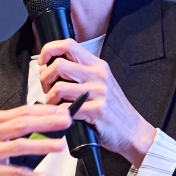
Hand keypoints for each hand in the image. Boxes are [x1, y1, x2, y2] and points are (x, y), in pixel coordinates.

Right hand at [0, 104, 72, 175]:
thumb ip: (13, 129)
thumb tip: (44, 126)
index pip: (22, 112)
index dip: (44, 111)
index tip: (62, 111)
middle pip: (22, 124)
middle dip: (47, 122)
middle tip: (65, 121)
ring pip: (19, 146)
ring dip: (42, 145)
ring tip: (59, 145)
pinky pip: (15, 172)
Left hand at [37, 39, 157, 166]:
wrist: (133, 130)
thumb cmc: (113, 108)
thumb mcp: (99, 83)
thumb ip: (77, 73)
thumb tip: (48, 66)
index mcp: (97, 65)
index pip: (68, 45)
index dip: (49, 50)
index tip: (43, 62)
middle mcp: (98, 75)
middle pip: (59, 65)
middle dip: (45, 78)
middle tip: (47, 89)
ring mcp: (99, 92)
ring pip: (59, 87)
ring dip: (50, 99)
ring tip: (54, 105)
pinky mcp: (97, 110)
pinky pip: (67, 108)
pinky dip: (59, 112)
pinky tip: (63, 115)